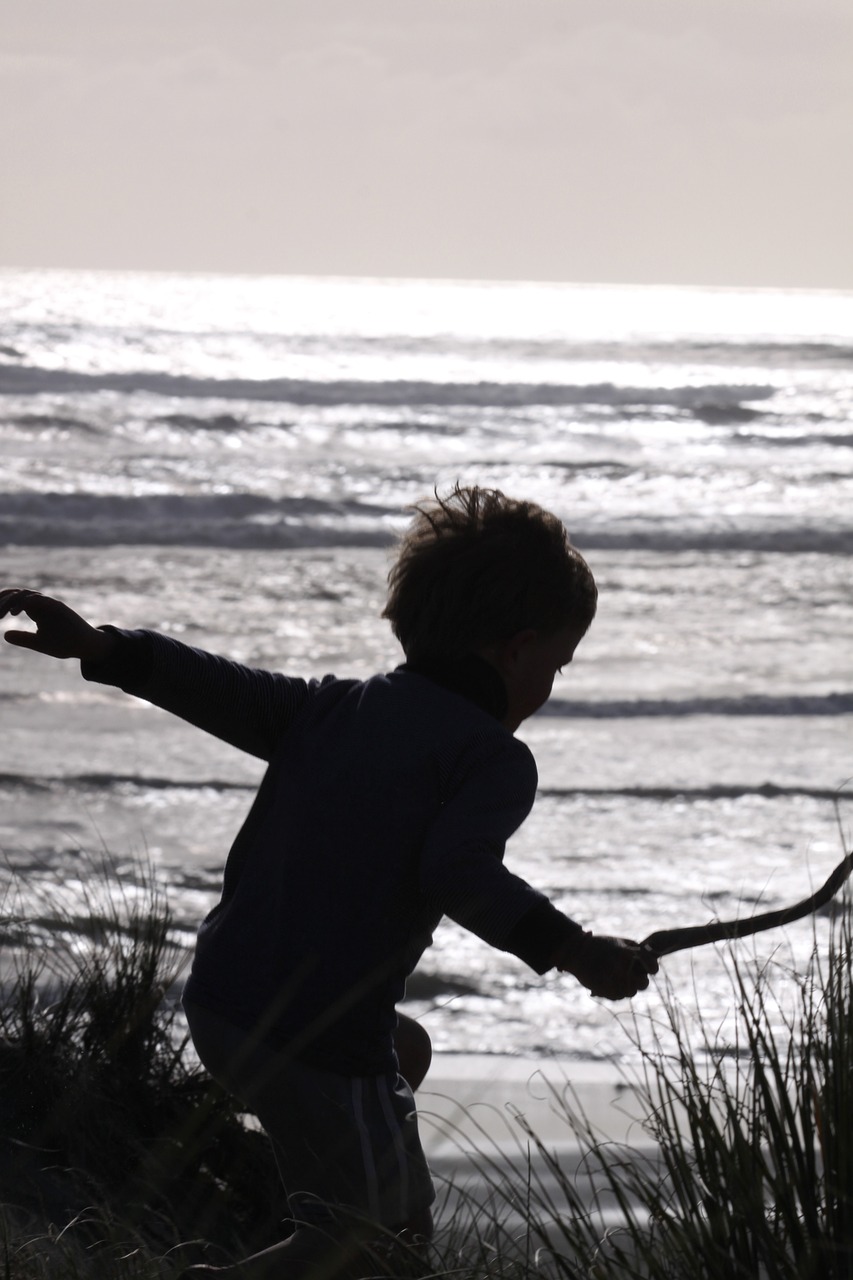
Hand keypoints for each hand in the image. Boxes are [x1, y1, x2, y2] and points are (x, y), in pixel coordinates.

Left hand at [0, 588, 114, 661]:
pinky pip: (40, 599)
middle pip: (18, 595)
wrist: (85, 647)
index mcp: (36, 611)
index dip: (3, 604)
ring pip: (26, 594)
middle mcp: (42, 605)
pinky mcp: (58, 607)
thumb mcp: (39, 643)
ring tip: (3, 612)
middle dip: (4, 601)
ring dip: (12, 601)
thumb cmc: (64, 644)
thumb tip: (4, 635)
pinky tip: (16, 611)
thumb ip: (23, 638)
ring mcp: (50, 604)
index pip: (15, 601)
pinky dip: (26, 602)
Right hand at [554, 932, 658, 1000]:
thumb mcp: (619, 941)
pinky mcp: (605, 991)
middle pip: (644, 984)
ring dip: (628, 986)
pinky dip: (616, 991)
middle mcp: (622, 968)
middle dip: (640, 979)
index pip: (651, 964)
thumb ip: (636, 950)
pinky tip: (608, 981)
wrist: (575, 953)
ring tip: (617, 976)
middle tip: (633, 974)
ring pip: (631, 992)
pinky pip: (618, 996)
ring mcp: (613, 982)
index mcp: (627, 953)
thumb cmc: (599, 945)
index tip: (652, 969)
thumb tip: (651, 960)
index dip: (653, 967)